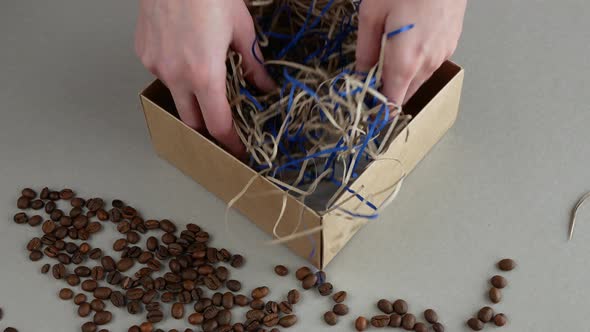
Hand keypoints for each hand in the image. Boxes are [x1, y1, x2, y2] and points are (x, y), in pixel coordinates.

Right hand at [135, 0, 274, 157]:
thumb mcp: (241, 30)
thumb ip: (252, 64)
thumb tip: (263, 85)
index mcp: (204, 75)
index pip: (217, 125)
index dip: (229, 141)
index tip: (237, 148)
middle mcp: (175, 76)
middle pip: (192, 120)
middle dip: (209, 126)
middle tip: (224, 120)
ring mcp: (155, 65)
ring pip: (176, 95)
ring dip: (191, 96)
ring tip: (205, 75)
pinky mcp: (143, 53)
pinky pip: (162, 73)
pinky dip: (176, 73)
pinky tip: (186, 53)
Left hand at [356, 0, 466, 104]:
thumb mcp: (372, 14)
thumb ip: (366, 49)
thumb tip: (361, 72)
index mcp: (406, 62)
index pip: (393, 102)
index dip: (379, 110)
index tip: (367, 108)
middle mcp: (428, 64)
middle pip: (406, 94)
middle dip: (389, 92)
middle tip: (372, 79)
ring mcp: (443, 53)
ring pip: (419, 79)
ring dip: (404, 77)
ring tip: (388, 59)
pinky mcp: (452, 42)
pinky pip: (430, 63)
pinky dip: (417, 63)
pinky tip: (406, 45)